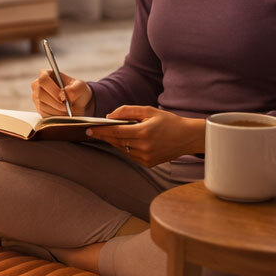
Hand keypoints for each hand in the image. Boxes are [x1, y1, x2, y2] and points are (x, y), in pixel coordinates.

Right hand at [31, 70, 94, 116]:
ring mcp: (36, 97)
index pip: (43, 79)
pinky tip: (63, 113)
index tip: (64, 97)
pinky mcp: (39, 109)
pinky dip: (55, 115)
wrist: (77, 103)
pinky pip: (44, 114)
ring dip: (57, 110)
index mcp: (46, 74)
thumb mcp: (81, 87)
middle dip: (56, 103)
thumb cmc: (77, 91)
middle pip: (41, 94)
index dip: (53, 89)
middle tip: (67, 107)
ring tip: (67, 110)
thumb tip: (64, 94)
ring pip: (42, 105)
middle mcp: (38, 85)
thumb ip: (74, 89)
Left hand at [85, 105, 202, 166]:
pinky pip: (130, 155)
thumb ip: (128, 111)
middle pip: (117, 141)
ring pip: (122, 149)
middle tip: (92, 131)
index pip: (116, 132)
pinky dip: (125, 148)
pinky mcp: (148, 163)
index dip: (100, 130)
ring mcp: (146, 157)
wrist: (187, 138)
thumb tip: (110, 116)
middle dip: (104, 136)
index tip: (88, 129)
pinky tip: (125, 141)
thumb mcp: (149, 111)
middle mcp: (144, 147)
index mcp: (144, 132)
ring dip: (114, 142)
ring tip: (107, 134)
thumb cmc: (168, 121)